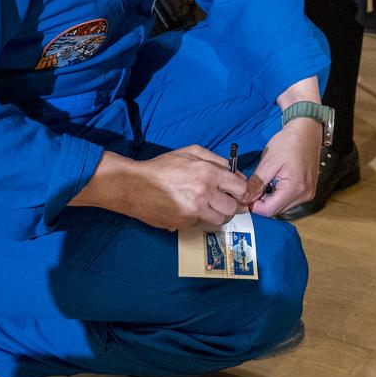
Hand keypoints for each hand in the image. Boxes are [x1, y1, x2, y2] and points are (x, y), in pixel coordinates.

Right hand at [71, 146, 257, 230]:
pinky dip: (197, 219)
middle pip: (232, 208)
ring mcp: (194, 211)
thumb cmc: (163, 166)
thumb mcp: (191, 152)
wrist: (134, 186)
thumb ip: (216, 160)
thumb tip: (235, 172)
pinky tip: (186, 209)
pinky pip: (200, 224)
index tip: (236, 191)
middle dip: (230, 205)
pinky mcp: (183, 224)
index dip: (241, 190)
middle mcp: (204, 193)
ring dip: (216, 215)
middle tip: (221, 200)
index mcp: (208, 172)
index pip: (240, 188)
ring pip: (219, 220)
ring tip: (206, 206)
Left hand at [249, 118, 322, 216]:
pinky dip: (279, 194)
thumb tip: (245, 198)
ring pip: (282, 206)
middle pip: (276, 210)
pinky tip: (276, 182)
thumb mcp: (269, 161)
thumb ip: (257, 182)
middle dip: (262, 202)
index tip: (246, 194)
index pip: (269, 210)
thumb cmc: (290, 141)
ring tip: (266, 181)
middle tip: (254, 186)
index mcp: (295, 188)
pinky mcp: (308, 190)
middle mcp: (305, 195)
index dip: (254, 205)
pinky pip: (289, 200)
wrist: (307, 130)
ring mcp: (308, 194)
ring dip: (270, 198)